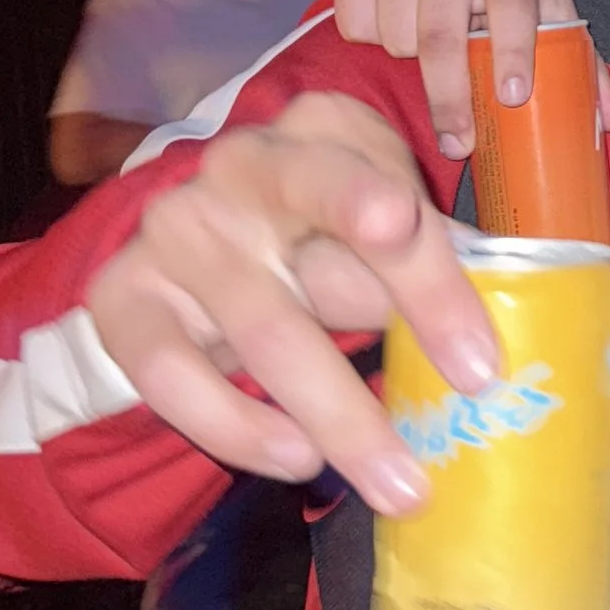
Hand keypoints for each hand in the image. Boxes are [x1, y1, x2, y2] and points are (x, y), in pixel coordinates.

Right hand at [88, 94, 506, 513]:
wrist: (196, 246)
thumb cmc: (321, 230)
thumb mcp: (380, 227)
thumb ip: (427, 265)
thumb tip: (486, 351)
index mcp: (323, 131)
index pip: (385, 201)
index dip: (432, 281)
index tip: (478, 362)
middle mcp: (243, 165)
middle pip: (325, 260)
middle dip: (392, 348)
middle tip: (453, 419)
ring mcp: (176, 228)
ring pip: (267, 333)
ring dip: (339, 418)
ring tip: (395, 479)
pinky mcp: (124, 296)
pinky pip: (175, 374)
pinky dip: (239, 427)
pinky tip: (298, 459)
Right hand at [335, 0, 606, 160]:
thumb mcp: (554, 4)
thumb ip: (582, 61)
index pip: (513, 3)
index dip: (513, 49)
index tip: (513, 97)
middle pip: (442, 35)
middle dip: (449, 95)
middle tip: (459, 143)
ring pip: (396, 36)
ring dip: (411, 62)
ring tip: (434, 50)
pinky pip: (355, 23)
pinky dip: (372, 39)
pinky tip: (397, 25)